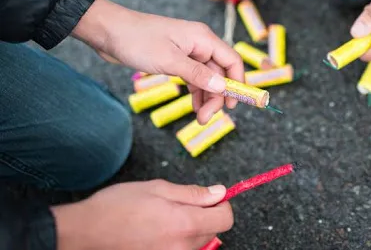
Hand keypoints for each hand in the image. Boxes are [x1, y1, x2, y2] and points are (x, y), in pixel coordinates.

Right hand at [52, 180, 232, 249]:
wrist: (84, 232)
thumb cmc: (116, 207)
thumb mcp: (157, 188)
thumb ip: (192, 193)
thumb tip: (218, 193)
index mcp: (184, 224)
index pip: (225, 219)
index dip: (221, 205)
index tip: (211, 198)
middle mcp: (181, 247)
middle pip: (212, 231)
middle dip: (204, 216)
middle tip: (180, 204)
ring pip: (196, 243)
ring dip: (189, 229)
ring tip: (163, 218)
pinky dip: (175, 240)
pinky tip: (157, 232)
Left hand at [72, 0, 244, 122]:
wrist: (108, 32)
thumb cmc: (138, 40)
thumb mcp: (169, 61)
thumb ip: (198, 75)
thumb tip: (223, 87)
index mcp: (203, 39)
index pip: (232, 60)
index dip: (237, 82)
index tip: (232, 104)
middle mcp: (200, 44)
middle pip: (220, 73)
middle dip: (217, 96)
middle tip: (206, 118)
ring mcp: (188, 52)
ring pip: (207, 78)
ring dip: (206, 97)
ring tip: (199, 117)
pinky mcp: (175, 59)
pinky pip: (193, 78)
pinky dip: (196, 92)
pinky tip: (194, 106)